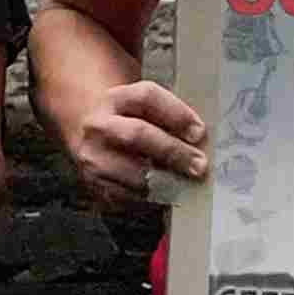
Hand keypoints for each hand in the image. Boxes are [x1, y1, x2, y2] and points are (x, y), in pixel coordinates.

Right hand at [61, 77, 209, 214]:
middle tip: (199, 164)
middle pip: (137, 134)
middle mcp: (98, 126)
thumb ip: (170, 118)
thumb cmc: (132, 124)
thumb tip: (201, 140)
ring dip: (164, 180)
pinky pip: (127, 196)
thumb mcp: (145, 110)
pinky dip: (151, 197)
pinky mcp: (94, 186)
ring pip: (132, 171)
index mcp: (116, 99)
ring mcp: (92, 158)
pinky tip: (165, 193)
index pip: (147, 97)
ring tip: (184, 183)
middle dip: (172, 150)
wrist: (94, 141)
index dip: (176, 113)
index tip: (199, 132)